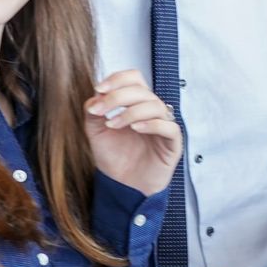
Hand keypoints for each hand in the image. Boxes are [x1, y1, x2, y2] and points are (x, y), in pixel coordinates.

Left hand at [83, 70, 181, 196]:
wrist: (122, 187)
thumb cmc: (115, 159)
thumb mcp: (96, 132)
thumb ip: (93, 111)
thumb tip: (95, 95)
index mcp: (135, 104)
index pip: (134, 79)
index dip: (118, 79)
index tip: (99, 89)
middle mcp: (151, 111)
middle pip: (142, 90)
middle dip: (118, 97)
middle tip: (100, 110)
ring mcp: (163, 126)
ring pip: (155, 106)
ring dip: (130, 112)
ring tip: (113, 124)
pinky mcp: (172, 143)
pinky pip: (169, 127)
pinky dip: (152, 124)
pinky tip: (135, 129)